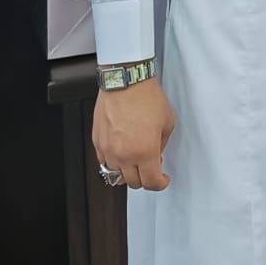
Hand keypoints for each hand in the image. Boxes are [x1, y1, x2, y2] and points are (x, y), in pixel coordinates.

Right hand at [93, 77, 175, 191]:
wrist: (126, 81)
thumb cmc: (147, 97)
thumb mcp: (167, 121)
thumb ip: (162, 144)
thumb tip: (157, 155)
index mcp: (145, 152)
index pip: (151, 182)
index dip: (160, 184)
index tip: (163, 180)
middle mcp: (124, 155)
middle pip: (133, 182)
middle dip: (145, 178)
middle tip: (151, 167)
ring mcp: (108, 150)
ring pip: (116, 175)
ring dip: (128, 172)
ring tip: (135, 159)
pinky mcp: (98, 141)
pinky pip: (104, 161)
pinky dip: (113, 162)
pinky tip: (122, 152)